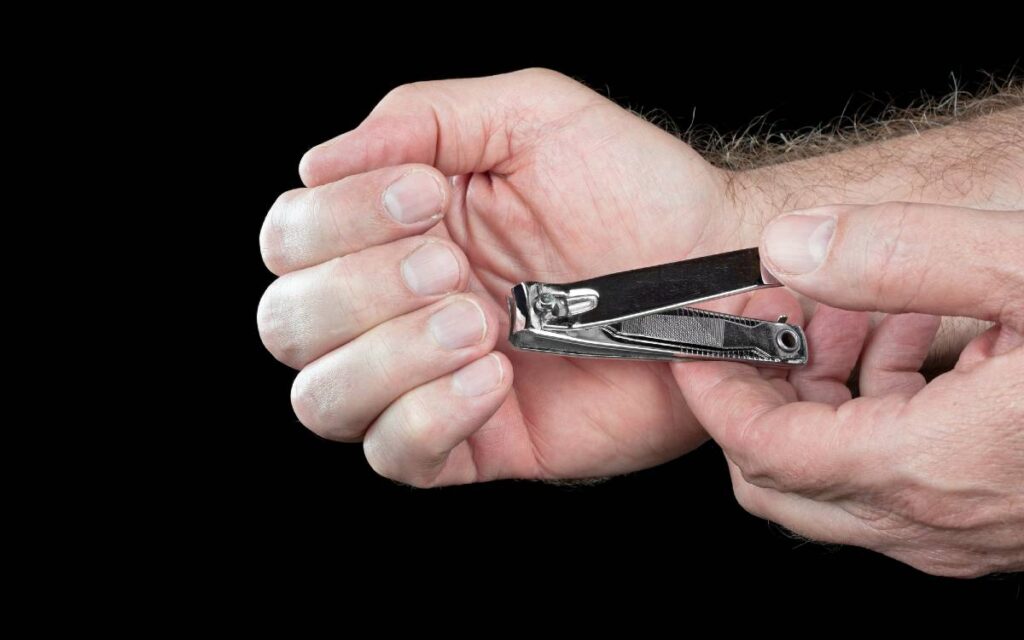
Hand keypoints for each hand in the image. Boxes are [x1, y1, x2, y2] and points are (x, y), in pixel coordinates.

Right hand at [258, 69, 749, 485]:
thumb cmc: (636, 191)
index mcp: (394, 228)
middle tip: (452, 266)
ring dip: (389, 356)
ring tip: (478, 323)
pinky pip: (397, 455)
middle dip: (359, 292)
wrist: (719, 273)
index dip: (336, 221)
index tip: (422, 197)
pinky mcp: (474, 441)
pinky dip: (430, 415)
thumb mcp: (531, 116)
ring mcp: (428, 379)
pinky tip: (496, 375)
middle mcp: (396, 306)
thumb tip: (319, 162)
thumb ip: (421, 118)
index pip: (291, 237)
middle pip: (287, 324)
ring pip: (322, 399)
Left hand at [674, 202, 1023, 575]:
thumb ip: (903, 257)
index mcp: (935, 466)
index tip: (700, 335)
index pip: (761, 449)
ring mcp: (969, 529)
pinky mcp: (997, 516)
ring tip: (868, 312)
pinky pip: (902, 476)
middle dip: (767, 392)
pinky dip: (885, 410)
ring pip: (841, 479)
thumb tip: (792, 245)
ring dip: (829, 395)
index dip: (715, 389)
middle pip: (783, 479)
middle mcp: (940, 518)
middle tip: (792, 315)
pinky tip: (928, 340)